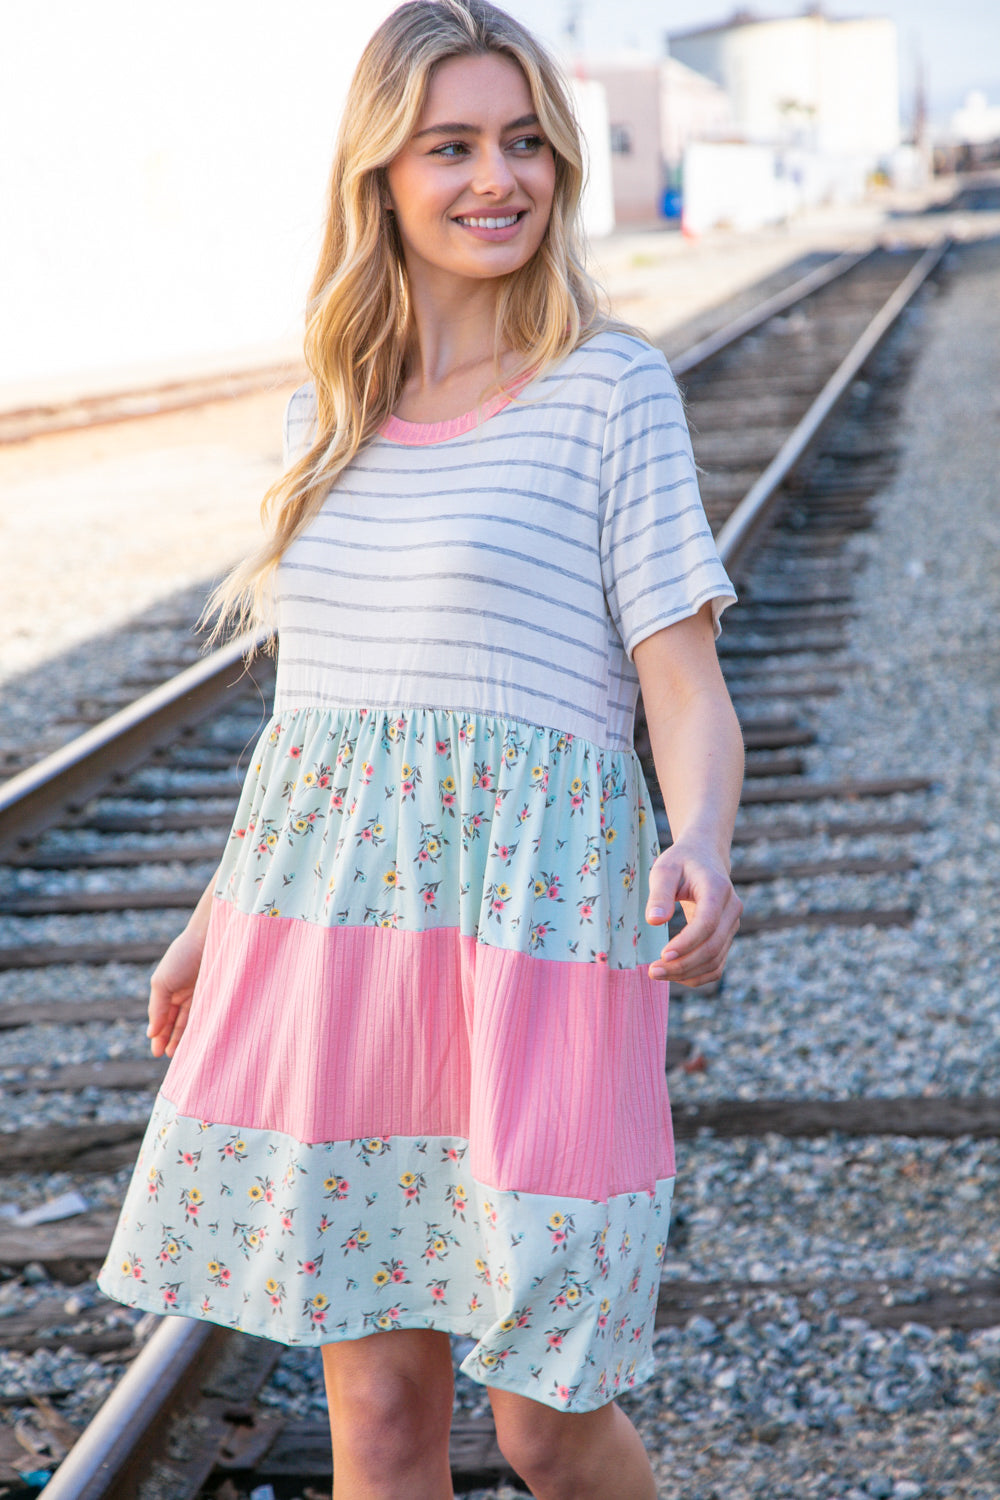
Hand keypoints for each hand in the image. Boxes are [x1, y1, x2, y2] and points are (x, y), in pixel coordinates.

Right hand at [147, 922, 206, 1057]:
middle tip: (168, 1056)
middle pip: (175, 1022)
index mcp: (167, 989)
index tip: (157, 1052)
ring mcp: (199, 994)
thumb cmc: (182, 957)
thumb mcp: (162, 983)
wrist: (210, 938)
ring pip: (190, 1022)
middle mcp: (183, 993)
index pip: (162, 1017)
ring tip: (180, 1054)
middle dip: (170, 1039)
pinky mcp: (215, 995)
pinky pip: (205, 1016)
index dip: (159, 1034)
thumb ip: (157, 1009)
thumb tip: (151, 1033)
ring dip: (184, 1038)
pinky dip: (200, 1029)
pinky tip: (196, 1042)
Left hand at [644, 839, 741, 986]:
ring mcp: (732, 925)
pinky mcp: (727, 937)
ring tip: (658, 973)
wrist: (704, 857)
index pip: (707, 923)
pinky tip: (673, 974)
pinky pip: (716, 965)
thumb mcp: (664, 869)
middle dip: (682, 965)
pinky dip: (696, 975)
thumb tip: (654, 922)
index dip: (686, 943)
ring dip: (687, 974)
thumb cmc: (680, 862)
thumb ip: (659, 894)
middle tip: (653, 971)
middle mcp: (731, 909)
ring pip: (715, 961)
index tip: (662, 955)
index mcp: (717, 889)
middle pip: (712, 947)